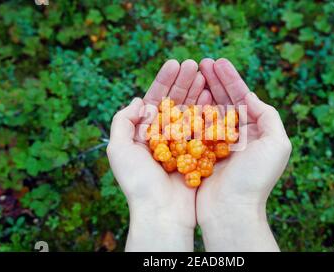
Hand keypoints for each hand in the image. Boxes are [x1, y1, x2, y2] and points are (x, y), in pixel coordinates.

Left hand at [107, 59, 210, 250]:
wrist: (162, 212)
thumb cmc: (138, 182)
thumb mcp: (119, 149)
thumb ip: (122, 121)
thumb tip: (137, 100)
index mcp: (144, 133)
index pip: (155, 100)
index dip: (164, 81)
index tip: (175, 63)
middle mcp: (163, 136)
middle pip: (175, 102)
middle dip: (184, 82)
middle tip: (194, 63)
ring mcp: (182, 144)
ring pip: (191, 112)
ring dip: (198, 93)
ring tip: (206, 75)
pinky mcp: (198, 154)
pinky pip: (204, 129)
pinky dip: (209, 112)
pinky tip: (215, 97)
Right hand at [195, 58, 291, 250]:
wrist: (231, 210)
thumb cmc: (255, 179)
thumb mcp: (276, 144)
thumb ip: (268, 116)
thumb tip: (250, 96)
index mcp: (256, 131)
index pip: (242, 97)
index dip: (231, 78)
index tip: (218, 62)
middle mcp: (237, 135)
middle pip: (224, 100)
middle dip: (214, 80)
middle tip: (201, 62)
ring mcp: (218, 143)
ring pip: (208, 110)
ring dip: (201, 91)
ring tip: (192, 74)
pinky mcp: (200, 153)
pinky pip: (194, 128)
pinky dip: (190, 112)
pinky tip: (184, 98)